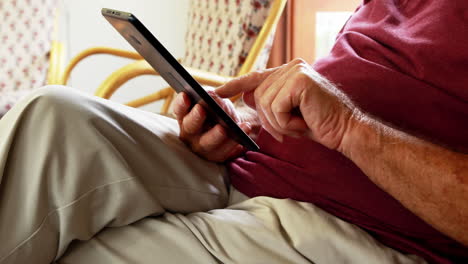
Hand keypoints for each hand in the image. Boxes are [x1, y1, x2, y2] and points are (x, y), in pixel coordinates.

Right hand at [173, 91, 251, 161]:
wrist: (234, 127)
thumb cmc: (220, 110)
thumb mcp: (217, 100)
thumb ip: (212, 97)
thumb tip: (210, 96)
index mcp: (186, 116)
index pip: (179, 109)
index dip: (181, 103)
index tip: (186, 95)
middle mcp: (189, 133)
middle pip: (190, 127)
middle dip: (195, 118)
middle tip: (201, 109)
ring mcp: (201, 147)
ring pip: (206, 143)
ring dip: (215, 135)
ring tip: (223, 128)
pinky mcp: (216, 156)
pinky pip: (224, 151)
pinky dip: (233, 141)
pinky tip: (243, 129)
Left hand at [216, 58, 353, 149]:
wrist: (345, 130)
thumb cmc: (318, 123)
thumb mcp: (287, 113)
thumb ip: (268, 102)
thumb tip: (246, 96)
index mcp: (288, 71)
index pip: (254, 77)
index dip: (234, 86)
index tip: (216, 93)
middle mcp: (291, 67)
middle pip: (258, 96)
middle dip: (270, 120)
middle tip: (291, 128)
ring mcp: (295, 71)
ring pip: (265, 104)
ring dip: (279, 124)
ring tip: (299, 124)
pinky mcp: (299, 81)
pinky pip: (275, 108)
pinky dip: (286, 123)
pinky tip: (303, 122)